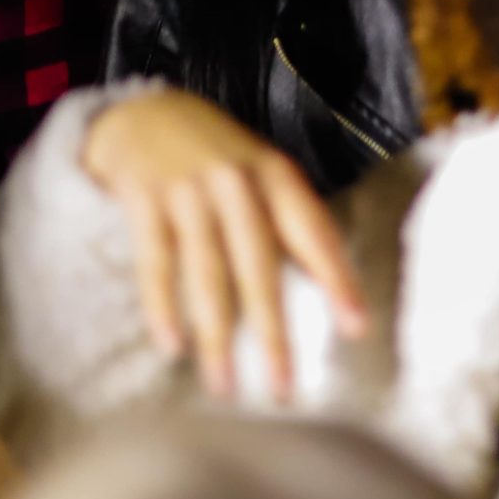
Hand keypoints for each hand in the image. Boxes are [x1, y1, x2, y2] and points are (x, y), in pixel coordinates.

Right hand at [82, 90, 367, 401]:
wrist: (142, 111)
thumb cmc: (215, 156)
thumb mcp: (259, 171)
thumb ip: (289, 221)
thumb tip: (329, 294)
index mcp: (273, 172)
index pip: (311, 230)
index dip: (335, 278)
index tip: (355, 327)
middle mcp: (233, 178)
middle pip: (257, 263)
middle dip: (272, 331)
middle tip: (284, 387)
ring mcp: (186, 186)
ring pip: (206, 271)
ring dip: (215, 334)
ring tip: (224, 384)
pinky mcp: (143, 196)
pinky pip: (155, 261)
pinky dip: (162, 306)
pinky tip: (171, 345)